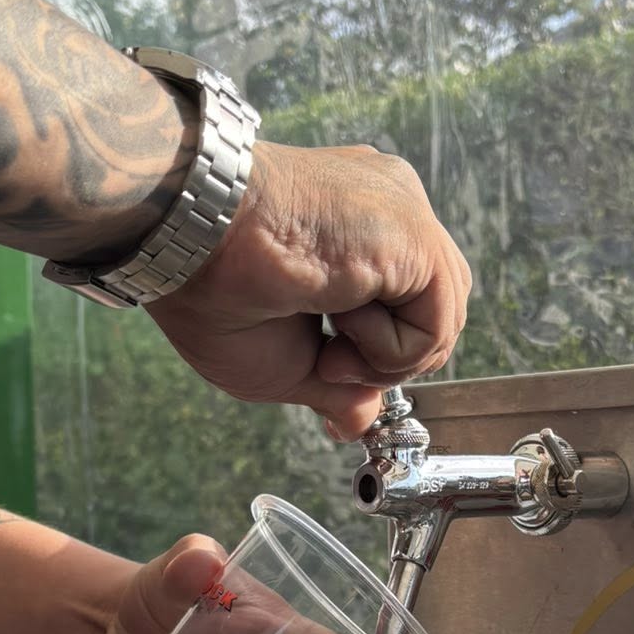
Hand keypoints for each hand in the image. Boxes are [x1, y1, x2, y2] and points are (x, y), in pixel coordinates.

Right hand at [147, 142, 471, 436]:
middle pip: (435, 314)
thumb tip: (361, 422)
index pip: (408, 302)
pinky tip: (340, 322)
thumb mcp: (286, 363)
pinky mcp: (415, 233)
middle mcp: (388, 211)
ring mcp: (405, 215)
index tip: (322, 368)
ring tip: (329, 345)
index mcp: (358, 225)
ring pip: (442, 322)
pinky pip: (438, 324)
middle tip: (326, 362)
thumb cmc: (215, 292)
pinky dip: (390, 352)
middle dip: (386, 362)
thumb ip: (339, 390)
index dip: (376, 354)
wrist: (192, 244)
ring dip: (384, 361)